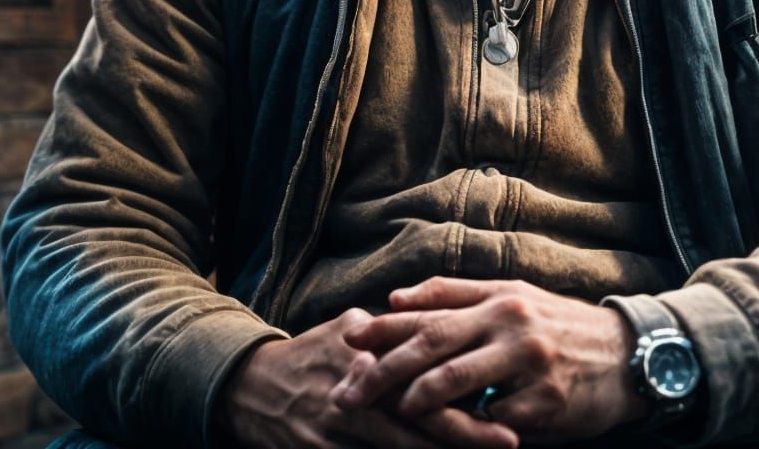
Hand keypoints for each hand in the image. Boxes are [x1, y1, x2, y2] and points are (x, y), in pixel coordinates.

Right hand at [217, 306, 520, 448]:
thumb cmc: (310, 354)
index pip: (427, 364)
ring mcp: (338, 420)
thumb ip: (391, 331)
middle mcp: (355, 382)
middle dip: (468, 430)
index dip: (469, 381)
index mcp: (367, 345)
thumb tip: (441, 321)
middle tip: (510, 441)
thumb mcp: (348, 329)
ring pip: (400, 445)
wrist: (247, 387)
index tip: (508, 390)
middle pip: (420, 412)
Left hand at [328, 277, 648, 443]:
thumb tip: (395, 296)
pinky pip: (495, 422)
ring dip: (420, 401)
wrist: (626, 355)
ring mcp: (527, 363)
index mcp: (497, 297)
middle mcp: (509, 322)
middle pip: (434, 344)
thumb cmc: (557, 325)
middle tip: (349, 392)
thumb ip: (455, 296)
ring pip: (458, 383)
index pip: (430, 310)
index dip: (386, 325)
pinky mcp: (545, 402)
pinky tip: (451, 442)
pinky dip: (470, 434)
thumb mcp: (511, 296)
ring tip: (393, 414)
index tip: (347, 340)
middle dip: (385, 370)